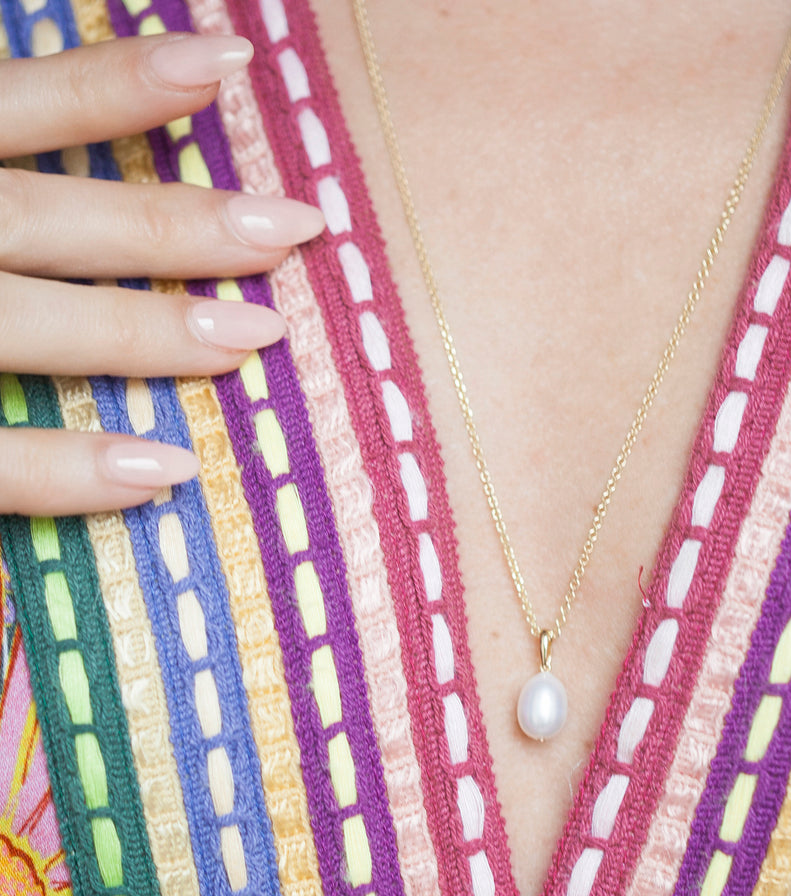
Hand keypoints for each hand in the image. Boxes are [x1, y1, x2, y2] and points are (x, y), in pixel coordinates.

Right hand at [0, 32, 324, 515]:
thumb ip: (5, 145)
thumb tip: (163, 87)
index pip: (21, 103)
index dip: (122, 82)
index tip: (232, 62)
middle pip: (50, 218)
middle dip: (173, 223)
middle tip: (294, 228)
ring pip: (24, 323)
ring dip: (143, 333)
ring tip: (255, 337)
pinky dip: (68, 469)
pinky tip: (169, 471)